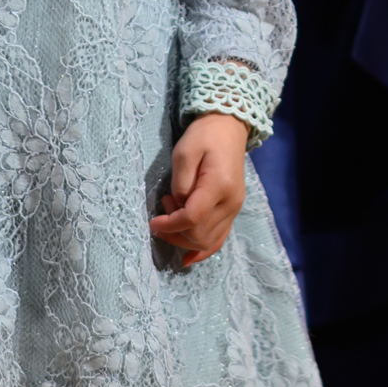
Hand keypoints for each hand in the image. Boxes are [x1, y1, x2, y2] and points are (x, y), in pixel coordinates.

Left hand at [150, 112, 249, 265]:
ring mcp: (234, 209)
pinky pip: (219, 239)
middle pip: (199, 234)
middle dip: (174, 231)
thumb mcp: (184, 152)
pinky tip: (187, 258)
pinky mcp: (232, 211)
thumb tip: (177, 208)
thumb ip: (180, 183)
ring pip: (208, 241)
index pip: (192, 218)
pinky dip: (202, 250)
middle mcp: (231, 202)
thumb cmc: (203, 136)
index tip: (152, 222)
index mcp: (219, 186)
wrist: (228, 128)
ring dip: (184, 238)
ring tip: (171, 215)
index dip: (170, 225)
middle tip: (161, 210)